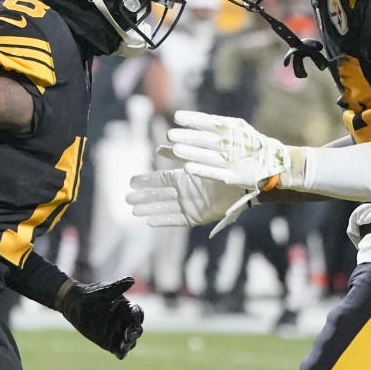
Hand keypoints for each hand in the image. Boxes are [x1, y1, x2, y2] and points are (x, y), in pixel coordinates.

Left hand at [59, 277, 143, 358]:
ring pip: (130, 341)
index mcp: (126, 308)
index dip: (138, 315)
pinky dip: (121, 352)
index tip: (134, 314)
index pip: (137, 314)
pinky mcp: (108, 342)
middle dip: (135, 332)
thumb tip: (132, 280)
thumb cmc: (91, 294)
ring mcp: (117, 332)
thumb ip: (118, 287)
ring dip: (130, 343)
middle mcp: (124, 321)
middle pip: (136, 329)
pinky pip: (118, 349)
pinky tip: (121, 354)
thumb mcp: (104, 290)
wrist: (74, 303)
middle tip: (129, 333)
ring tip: (125, 344)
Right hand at [126, 168, 258, 235]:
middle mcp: (185, 192)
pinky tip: (150, 221)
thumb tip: (159, 148)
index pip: (160, 179)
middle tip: (126, 199)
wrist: (244, 185)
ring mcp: (190, 205)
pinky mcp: (196, 217)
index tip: (131, 181)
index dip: (146, 181)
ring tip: (134, 211)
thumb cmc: (223, 170)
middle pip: (159, 195)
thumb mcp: (200, 160)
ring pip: (164, 208)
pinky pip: (176, 220)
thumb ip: (180, 156)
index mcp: (185, 178)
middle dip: (143, 197)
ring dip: (149, 209)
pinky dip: (164, 221)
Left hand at [167, 110, 290, 188]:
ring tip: (174, 149)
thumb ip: (218, 125)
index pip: (211, 121)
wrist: (276, 164)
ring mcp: (234, 160)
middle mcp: (233, 143)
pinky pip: (216, 173)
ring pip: (208, 155)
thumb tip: (191, 121)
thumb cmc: (250, 144)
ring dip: (191, 152)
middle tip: (170, 134)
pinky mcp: (234, 176)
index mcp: (233, 130)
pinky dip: (202, 170)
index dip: (194, 119)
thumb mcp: (238, 129)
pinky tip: (187, 168)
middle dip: (188, 136)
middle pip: (206, 139)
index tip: (177, 117)